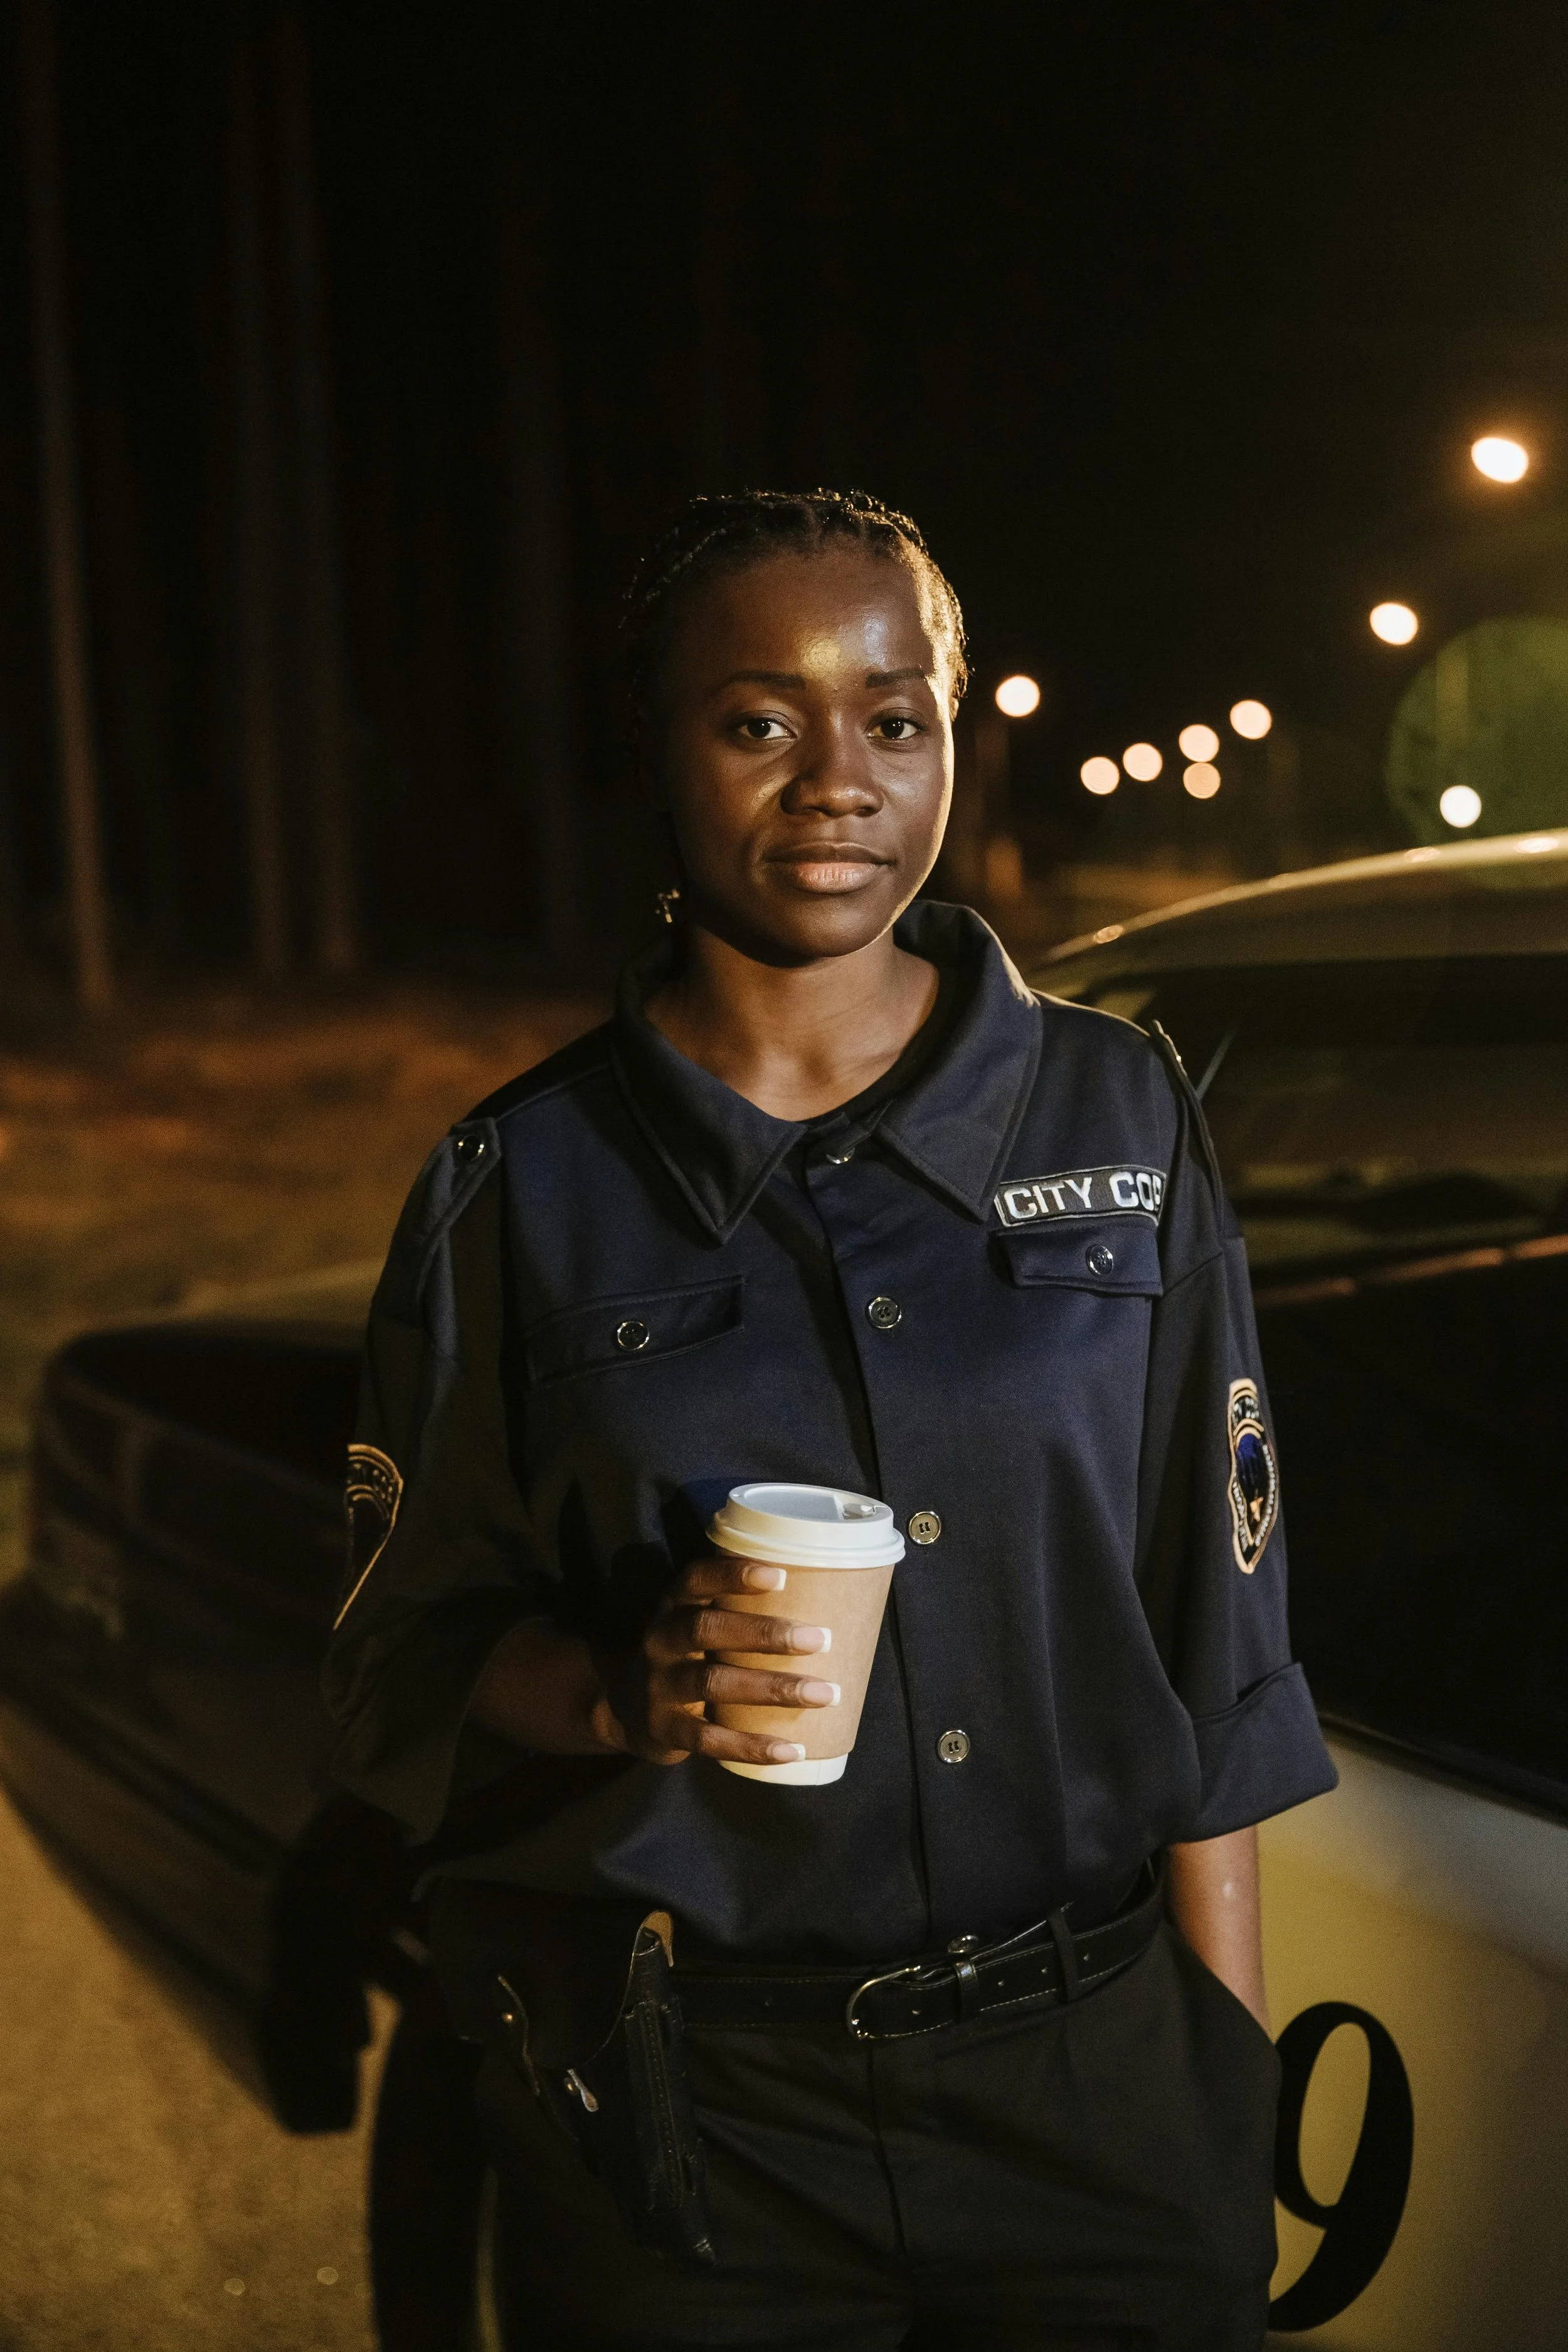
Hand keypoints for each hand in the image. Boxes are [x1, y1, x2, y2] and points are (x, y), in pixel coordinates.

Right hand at [594, 1552, 836, 1767]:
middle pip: (708, 1629)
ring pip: (714, 1682)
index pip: (696, 1579)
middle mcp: (660, 1641)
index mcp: (672, 1606)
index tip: (780, 1574)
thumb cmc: (686, 1655)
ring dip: (773, 1688)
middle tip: (821, 1639)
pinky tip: (793, 1750)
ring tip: (825, 1694)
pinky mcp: (666, 1730)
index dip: (733, 1574)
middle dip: (766, 1633)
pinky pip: (710, 1740)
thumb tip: (829, 1598)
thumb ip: (735, 1609)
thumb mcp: (695, 1622)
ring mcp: (659, 1687)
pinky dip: (753, 1746)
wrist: (625, 1709)